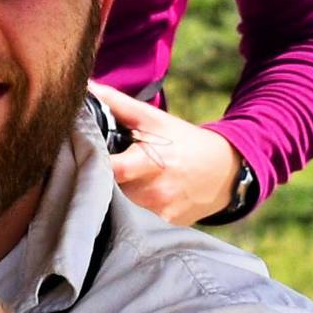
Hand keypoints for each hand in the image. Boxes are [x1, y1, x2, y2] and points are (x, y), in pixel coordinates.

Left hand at [89, 82, 244, 225]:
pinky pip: (139, 218)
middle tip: (109, 167)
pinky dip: (137, 207)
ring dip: (120, 194)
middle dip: (105, 179)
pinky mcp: (167, 225)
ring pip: (123, 206)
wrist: (225, 171)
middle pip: (111, 190)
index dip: (95, 164)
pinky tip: (146, 195)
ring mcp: (161, 212)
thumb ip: (119, 105)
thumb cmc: (184, 142)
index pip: (111, 170)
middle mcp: (155, 192)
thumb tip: (88, 87)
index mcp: (150, 163)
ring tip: (130, 180)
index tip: (86, 157)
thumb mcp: (155, 120)